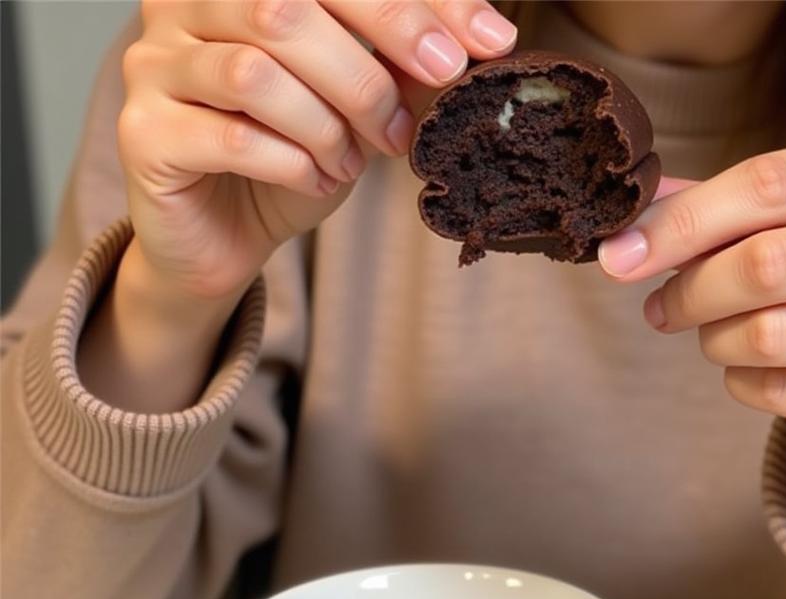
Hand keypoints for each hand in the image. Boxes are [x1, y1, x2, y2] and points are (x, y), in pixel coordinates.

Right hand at [119, 0, 517, 299]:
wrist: (225, 237)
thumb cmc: (290, 157)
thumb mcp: (356, 105)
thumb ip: (397, 65)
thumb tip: (478, 38)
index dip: (418, 3)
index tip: (489, 41)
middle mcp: (182, 2)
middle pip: (287, 8)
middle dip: (369, 73)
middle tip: (404, 128)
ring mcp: (153, 64)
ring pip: (257, 73)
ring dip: (327, 127)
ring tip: (350, 161)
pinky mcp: (144, 133)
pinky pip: (234, 137)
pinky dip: (293, 165)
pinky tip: (314, 181)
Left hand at [598, 131, 785, 517]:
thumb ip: (720, 210)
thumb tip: (627, 226)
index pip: (768, 183)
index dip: (681, 222)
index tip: (620, 254)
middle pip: (764, 263)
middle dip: (690, 291)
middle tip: (659, 308)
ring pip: (766, 335)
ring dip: (715, 341)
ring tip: (718, 336)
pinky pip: (778, 390)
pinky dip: (742, 383)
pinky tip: (756, 372)